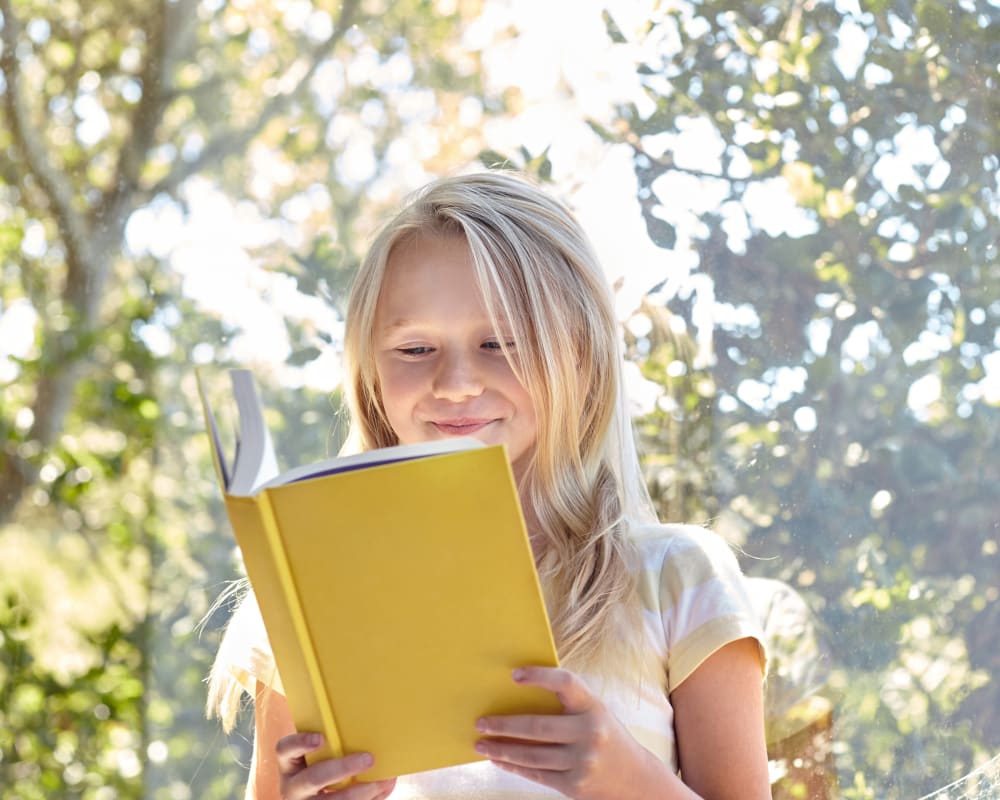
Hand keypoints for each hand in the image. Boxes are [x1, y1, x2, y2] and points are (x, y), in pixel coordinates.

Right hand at [275, 732, 396, 799]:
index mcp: (290, 764)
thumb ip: (334, 744)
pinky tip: (382, 789)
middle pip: (313, 778)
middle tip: (369, 759)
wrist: (316, 798)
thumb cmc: (323, 768)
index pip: (284, 749)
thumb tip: (373, 733)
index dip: (300, 742)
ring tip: (381, 782)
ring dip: (360, 792)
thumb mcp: (318, 757)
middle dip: (343, 768)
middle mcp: (293, 787)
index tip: (320, 738)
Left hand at [474, 667, 669, 799]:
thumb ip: (566, 705)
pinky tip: (500, 759)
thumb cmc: (605, 737)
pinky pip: (536, 774)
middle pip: (537, 727)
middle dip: (504, 725)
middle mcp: (590, 733)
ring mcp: (583, 761)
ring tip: (482, 743)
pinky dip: (514, 766)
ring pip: (532, 755)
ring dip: (502, 749)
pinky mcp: (575, 785)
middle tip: (481, 722)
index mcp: (594, 707)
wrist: (636, 780)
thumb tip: (517, 698)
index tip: (514, 675)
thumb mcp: (595, 713)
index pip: (566, 683)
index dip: (540, 677)